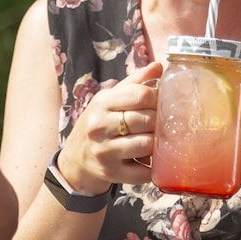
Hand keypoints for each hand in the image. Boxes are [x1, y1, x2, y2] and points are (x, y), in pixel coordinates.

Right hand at [56, 62, 161, 193]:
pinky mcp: (111, 173)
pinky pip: (143, 172)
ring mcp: (105, 151)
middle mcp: (100, 126)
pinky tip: (151, 161)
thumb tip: (160, 66)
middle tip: (163, 123)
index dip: (158, 98)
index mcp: (103, 102)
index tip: (162, 102)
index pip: (141, 95)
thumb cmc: (100, 123)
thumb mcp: (111, 98)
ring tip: (156, 140)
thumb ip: (136, 82)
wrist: (77, 158)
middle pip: (146, 120)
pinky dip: (152, 167)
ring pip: (146, 145)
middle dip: (159, 122)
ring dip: (157, 143)